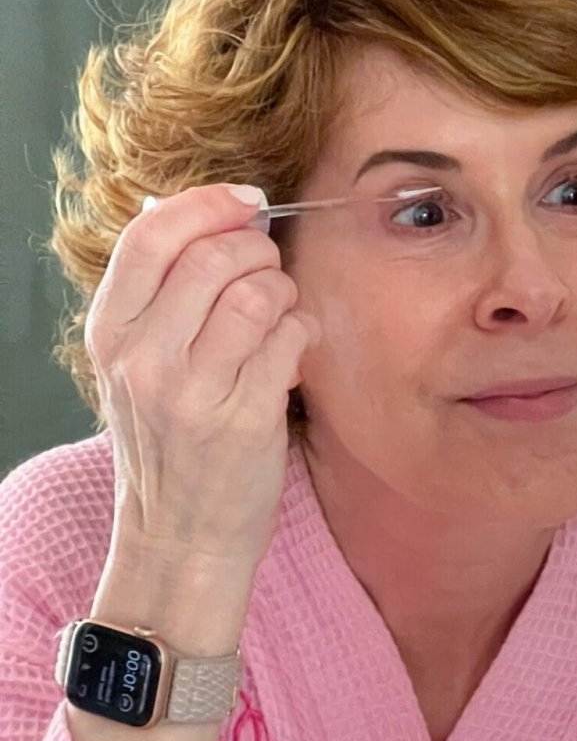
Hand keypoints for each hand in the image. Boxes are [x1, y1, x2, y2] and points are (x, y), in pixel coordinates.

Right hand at [84, 182, 320, 579]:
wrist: (180, 537)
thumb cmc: (169, 446)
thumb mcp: (136, 367)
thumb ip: (162, 298)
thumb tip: (221, 218)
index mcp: (110, 334)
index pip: (152, 236)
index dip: (207, 205)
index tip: (245, 203)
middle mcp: (145, 359)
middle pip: (213, 257)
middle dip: (257, 252)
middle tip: (268, 273)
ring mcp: (194, 391)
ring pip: (257, 294)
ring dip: (284, 292)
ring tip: (281, 315)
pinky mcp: (245, 418)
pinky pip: (289, 339)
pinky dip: (302, 333)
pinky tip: (294, 349)